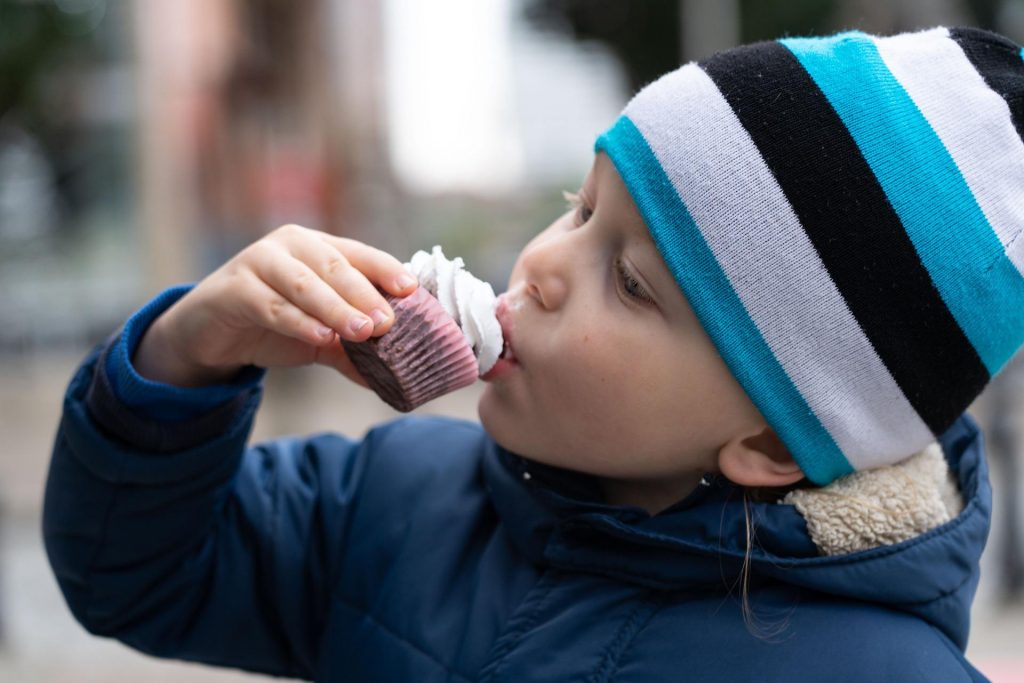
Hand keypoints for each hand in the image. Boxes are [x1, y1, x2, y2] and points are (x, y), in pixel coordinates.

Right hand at [132, 224, 416, 387]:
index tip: (412, 290)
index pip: (359, 254)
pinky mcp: (236, 288)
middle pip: (335, 266)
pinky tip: (321, 337)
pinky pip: (272, 305)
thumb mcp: (319, 336)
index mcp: (319, 247)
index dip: (386, 270)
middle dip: (365, 294)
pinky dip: (299, 321)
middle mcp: (292, 245)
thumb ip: (353, 351)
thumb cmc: (273, 322)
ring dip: (337, 309)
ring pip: (306, 284)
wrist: (211, 331)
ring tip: (363, 332)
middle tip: (388, 322)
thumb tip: (395, 380)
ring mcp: (261, 262)